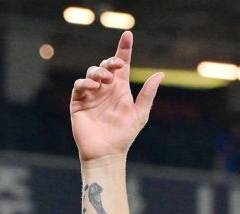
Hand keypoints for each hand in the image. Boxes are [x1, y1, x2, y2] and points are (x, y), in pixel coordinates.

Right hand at [70, 30, 163, 162]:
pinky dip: (86, 84)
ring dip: (98, 72)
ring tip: (106, 80)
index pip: (121, 64)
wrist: (107, 153)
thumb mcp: (139, 113)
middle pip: (105, 66)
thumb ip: (148, 94)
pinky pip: (79, 86)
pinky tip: (94, 88)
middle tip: (117, 66)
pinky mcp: (79, 103)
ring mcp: (91, 95)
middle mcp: (105, 90)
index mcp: (120, 90)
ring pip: (91, 73)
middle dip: (110, 61)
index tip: (128, 35)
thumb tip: (160, 74)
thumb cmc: (124, 136)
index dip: (124, 49)